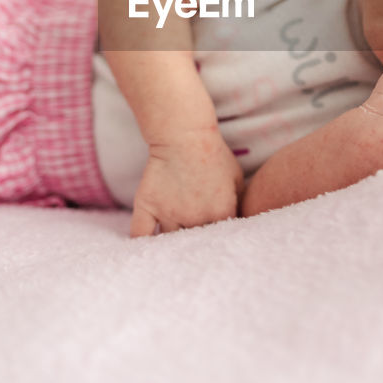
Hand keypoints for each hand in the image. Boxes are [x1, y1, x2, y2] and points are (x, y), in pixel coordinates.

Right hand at [129, 126, 245, 236]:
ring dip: (174, 245)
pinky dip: (144, 243)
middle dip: (198, 245)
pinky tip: (148, 246)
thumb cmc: (214, 154)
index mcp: (221, 213)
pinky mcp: (148, 207)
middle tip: (196, 242)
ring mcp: (170, 214)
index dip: (219, 240)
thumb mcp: (237, 178)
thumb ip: (240, 204)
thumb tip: (241, 221)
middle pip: (197, 244)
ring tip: (175, 245)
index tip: (215, 237)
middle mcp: (196, 219)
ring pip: (172, 243)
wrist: (184, 135)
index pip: (222, 239)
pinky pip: (141, 234)